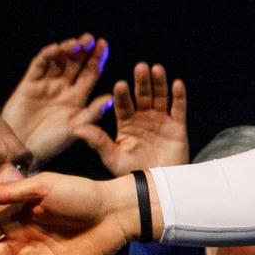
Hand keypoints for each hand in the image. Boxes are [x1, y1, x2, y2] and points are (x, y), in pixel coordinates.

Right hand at [0, 35, 110, 165]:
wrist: (23, 150)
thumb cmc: (52, 143)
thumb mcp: (76, 128)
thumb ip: (93, 113)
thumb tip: (111, 98)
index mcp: (78, 97)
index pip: (90, 73)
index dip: (97, 58)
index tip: (104, 45)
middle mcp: (63, 88)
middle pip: (75, 63)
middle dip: (83, 50)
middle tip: (91, 38)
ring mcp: (46, 85)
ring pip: (58, 61)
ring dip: (66, 50)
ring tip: (76, 43)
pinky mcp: (29, 85)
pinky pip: (38, 66)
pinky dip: (47, 56)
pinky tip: (56, 49)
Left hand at [73, 63, 187, 174]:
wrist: (158, 186)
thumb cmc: (133, 173)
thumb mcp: (112, 157)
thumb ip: (97, 141)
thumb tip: (76, 128)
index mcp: (126, 123)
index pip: (123, 105)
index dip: (122, 94)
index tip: (120, 84)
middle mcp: (143, 118)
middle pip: (142, 95)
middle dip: (141, 81)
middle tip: (140, 67)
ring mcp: (161, 120)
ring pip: (160, 97)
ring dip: (159, 83)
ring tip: (156, 69)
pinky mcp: (178, 126)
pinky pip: (178, 108)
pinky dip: (179, 96)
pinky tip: (176, 84)